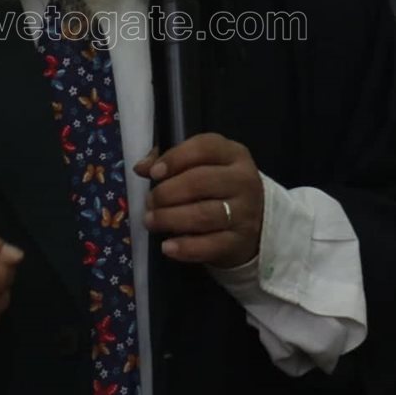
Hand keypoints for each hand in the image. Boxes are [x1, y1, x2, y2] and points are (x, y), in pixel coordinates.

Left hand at [136, 134, 262, 268]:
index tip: (154, 173)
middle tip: (149, 202)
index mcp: (233, 154)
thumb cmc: (217, 187)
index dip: (175, 158)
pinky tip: (167, 247)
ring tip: (150, 221)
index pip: (205, 148)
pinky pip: (210, 245)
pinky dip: (185, 247)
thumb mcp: (202, 165)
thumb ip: (171, 160)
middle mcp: (243, 180)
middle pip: (201, 181)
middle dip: (167, 192)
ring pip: (204, 215)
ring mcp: (244, 212)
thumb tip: (141, 168)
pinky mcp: (239, 241)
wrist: (253, 222)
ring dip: (170, 218)